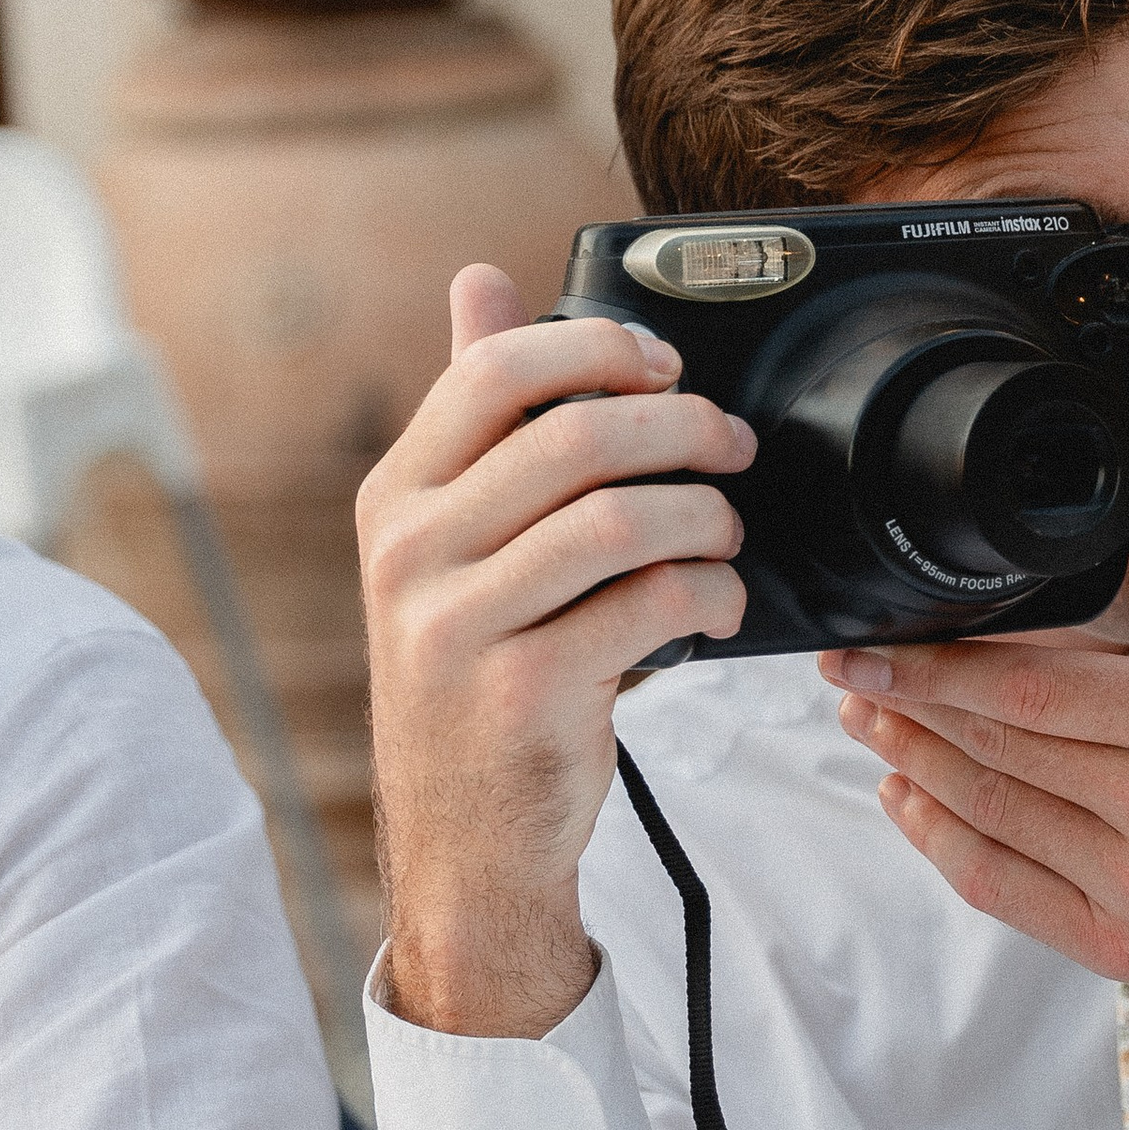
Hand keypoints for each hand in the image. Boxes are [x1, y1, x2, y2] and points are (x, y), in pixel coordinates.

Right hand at [358, 264, 753, 1036]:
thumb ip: (473, 423)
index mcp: (395, 500)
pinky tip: (717, 605)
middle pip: (577, 435)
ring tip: (726, 535)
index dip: (601, 349)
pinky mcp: (524, 693)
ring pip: (620, 517)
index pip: (496, 373)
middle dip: (684, 427)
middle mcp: (411, 555)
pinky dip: (710, 594)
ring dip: (706, 515)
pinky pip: (651, 605)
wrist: (463, 847)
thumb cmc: (477, 681)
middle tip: (732, 446)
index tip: (665, 367)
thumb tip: (480, 282)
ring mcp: (460, 626)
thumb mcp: (450, 550)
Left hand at [821, 442, 1128, 1065]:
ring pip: (993, 815)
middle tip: (850, 673)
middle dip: (910, 706)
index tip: (879, 642)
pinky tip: (910, 802)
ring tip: (868, 724)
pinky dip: (944, 842)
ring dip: (914, 767)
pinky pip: (1006, 889)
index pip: (1037, 686)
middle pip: (1001, 747)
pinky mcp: (1126, 950)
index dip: (940, 666)